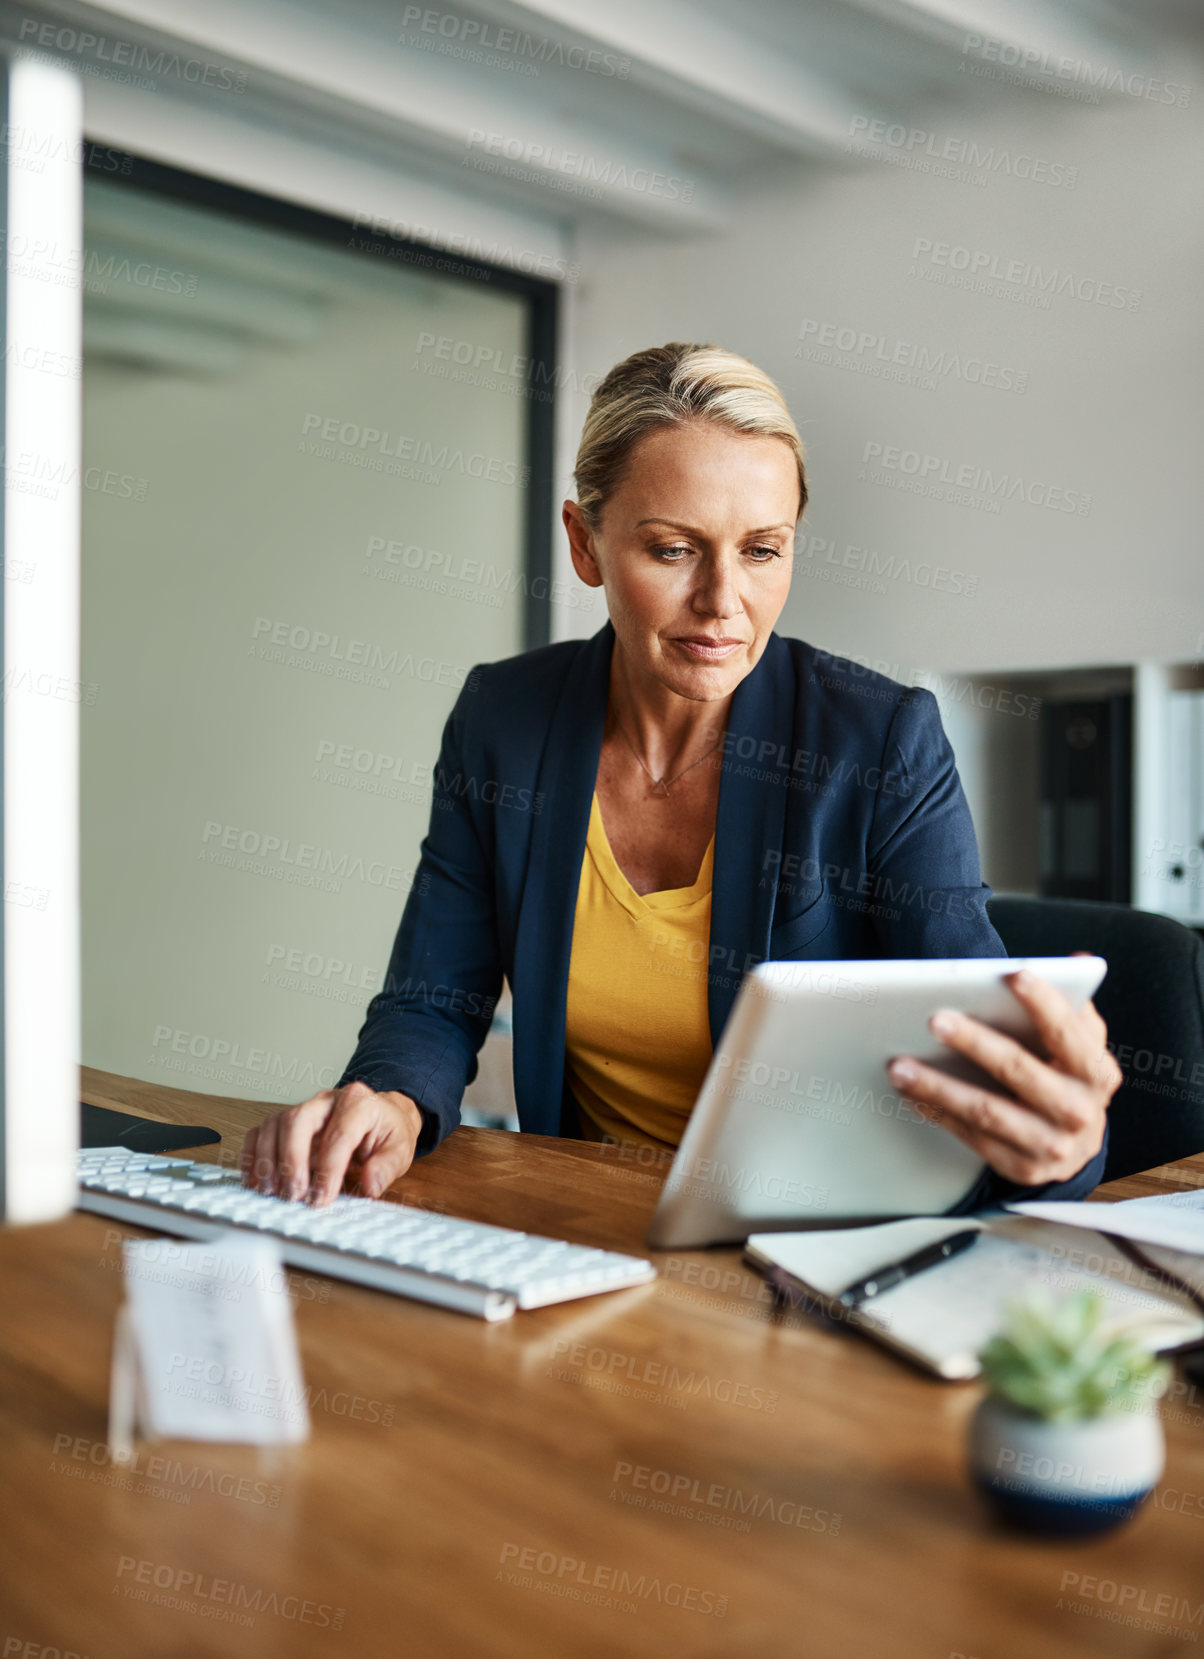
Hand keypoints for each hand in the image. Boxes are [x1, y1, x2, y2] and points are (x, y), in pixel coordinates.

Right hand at [240, 1082, 424, 1207]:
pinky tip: (255, 1180)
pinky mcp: (288, 1120)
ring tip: (273, 1192)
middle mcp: (327, 1100)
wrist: (382, 1116)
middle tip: (294, 1195)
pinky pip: (262, 1131)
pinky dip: (253, 1155)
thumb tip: (371, 1183)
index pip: (338, 1134)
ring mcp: (305, 1107)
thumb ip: (387, 1167)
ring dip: (268, 1160)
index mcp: (359, 1103)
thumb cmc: (387, 1132)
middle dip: (291, 1161)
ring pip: (275, 1124)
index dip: (328, 1169)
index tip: (321, 1198)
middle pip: (297, 1120)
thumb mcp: (400, 1149)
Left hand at [884, 960, 1122, 1187]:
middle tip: (935, 1019)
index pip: (1069, 1033)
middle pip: (1018, 1070)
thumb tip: (1078, 961)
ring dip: (938, 1086)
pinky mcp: (1020, 1167)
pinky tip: (910, 1093)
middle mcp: (1078, 1111)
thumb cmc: (1068, 1079)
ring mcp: (1049, 1145)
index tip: (1014, 974)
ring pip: (986, 1111)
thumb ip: (1075, 1008)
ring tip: (900, 1065)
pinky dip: (937, 1112)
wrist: (1077, 1146)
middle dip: (974, 1042)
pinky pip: (970, 1136)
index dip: (1044, 1003)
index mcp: (1096, 1073)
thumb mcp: (1082, 1047)